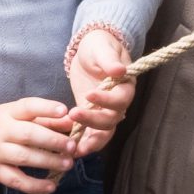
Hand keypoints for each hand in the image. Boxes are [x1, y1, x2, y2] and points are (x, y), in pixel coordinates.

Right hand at [0, 97, 75, 193]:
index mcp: (9, 113)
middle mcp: (2, 131)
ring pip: (24, 158)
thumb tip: (70, 121)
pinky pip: (15, 180)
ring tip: (67, 164)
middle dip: (53, 141)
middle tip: (72, 146)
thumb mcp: (16, 115)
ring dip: (48, 162)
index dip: (46, 108)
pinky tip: (51, 187)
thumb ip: (44, 118)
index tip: (64, 111)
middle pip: (28, 134)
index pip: (28, 106)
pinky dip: (34, 185)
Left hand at [66, 28, 134, 156]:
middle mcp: (118, 103)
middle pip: (111, 120)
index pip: (120, 99)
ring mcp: (105, 111)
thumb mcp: (102, 48)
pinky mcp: (91, 116)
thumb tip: (120, 70)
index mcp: (125, 86)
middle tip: (73, 114)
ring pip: (103, 133)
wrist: (90, 50)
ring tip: (73, 146)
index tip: (88, 95)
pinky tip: (67, 148)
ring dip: (90, 141)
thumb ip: (110, 60)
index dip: (107, 100)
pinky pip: (90, 134)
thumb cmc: (99, 46)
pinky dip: (81, 142)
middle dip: (93, 121)